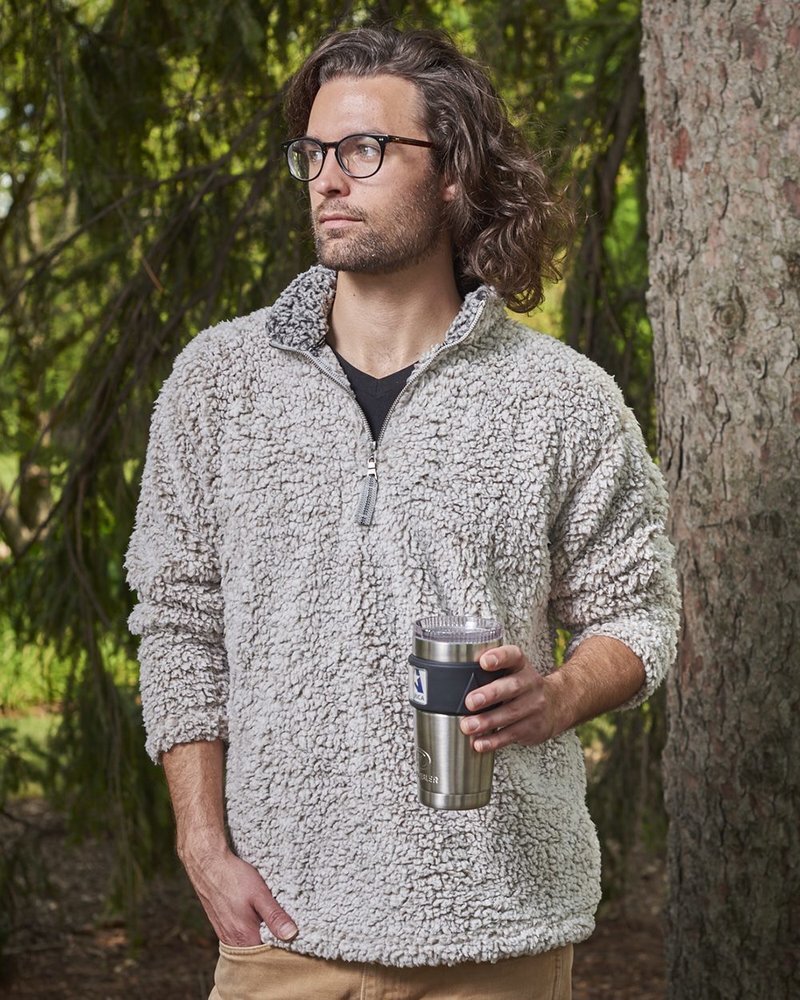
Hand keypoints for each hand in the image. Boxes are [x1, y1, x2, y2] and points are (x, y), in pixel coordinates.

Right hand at [181, 844, 297, 945]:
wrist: (207, 864)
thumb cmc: (233, 877)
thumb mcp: (259, 894)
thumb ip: (275, 916)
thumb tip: (291, 934)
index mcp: (244, 938)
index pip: (268, 955)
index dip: (283, 948)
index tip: (296, 938)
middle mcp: (233, 942)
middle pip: (258, 952)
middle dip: (272, 943)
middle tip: (287, 928)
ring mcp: (225, 934)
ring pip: (249, 944)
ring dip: (261, 936)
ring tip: (273, 921)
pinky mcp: (221, 926)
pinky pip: (239, 936)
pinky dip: (251, 930)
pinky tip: (257, 917)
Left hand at [459, 645, 556, 751]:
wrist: (556, 705)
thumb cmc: (523, 687)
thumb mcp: (511, 671)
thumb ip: (488, 671)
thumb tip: (455, 678)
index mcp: (521, 666)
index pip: (513, 656)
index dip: (499, 657)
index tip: (484, 661)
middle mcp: (530, 683)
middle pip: (511, 687)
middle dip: (490, 694)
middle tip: (470, 701)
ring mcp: (534, 706)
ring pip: (510, 714)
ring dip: (487, 721)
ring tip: (468, 726)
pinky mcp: (533, 727)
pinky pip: (511, 734)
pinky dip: (494, 741)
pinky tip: (480, 743)